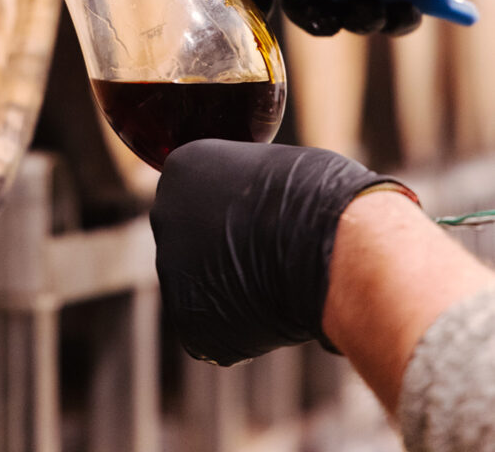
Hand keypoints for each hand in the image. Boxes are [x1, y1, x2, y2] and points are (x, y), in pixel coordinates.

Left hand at [149, 139, 416, 364]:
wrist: (335, 245)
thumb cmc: (320, 198)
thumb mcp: (270, 171)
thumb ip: (239, 191)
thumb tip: (243, 213)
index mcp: (180, 169)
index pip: (198, 200)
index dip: (236, 216)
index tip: (264, 218)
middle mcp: (164, 215)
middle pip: (191, 244)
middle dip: (223, 254)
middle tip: (269, 253)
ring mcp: (171, 270)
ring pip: (203, 290)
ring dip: (232, 293)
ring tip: (277, 281)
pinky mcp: (187, 322)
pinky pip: (212, 330)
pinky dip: (241, 331)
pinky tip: (272, 311)